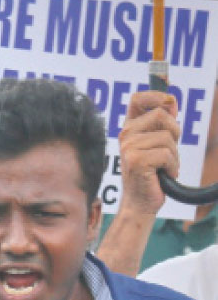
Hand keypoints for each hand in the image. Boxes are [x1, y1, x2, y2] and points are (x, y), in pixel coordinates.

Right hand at [118, 91, 179, 218]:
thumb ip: (163, 124)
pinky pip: (167, 154)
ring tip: (164, 168)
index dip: (156, 96)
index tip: (170, 103)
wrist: (139, 203)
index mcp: (129, 129)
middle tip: (168, 153)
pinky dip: (172, 167)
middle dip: (174, 133)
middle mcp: (125, 135)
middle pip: (161, 115)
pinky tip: (164, 175)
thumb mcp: (158, 145)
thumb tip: (171, 101)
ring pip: (167, 137)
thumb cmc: (150, 175)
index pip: (138, 99)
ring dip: (174, 155)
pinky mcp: (136, 160)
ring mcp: (129, 148)